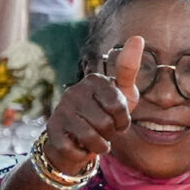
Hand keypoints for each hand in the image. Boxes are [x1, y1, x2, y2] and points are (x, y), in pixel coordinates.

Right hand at [42, 36, 142, 176]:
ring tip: (95, 139)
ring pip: (91, 138)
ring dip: (99, 145)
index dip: (123, 120)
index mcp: (94, 80)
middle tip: (104, 130)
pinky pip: (76, 148)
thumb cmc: (104, 112)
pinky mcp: (51, 129)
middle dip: (110, 134)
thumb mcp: (122, 93)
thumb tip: (137, 36)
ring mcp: (61, 109)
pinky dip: (83, 153)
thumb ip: (129, 69)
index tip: (118, 119)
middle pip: (105, 123)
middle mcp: (74, 91)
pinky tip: (80, 146)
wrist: (75, 137)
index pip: (118, 107)